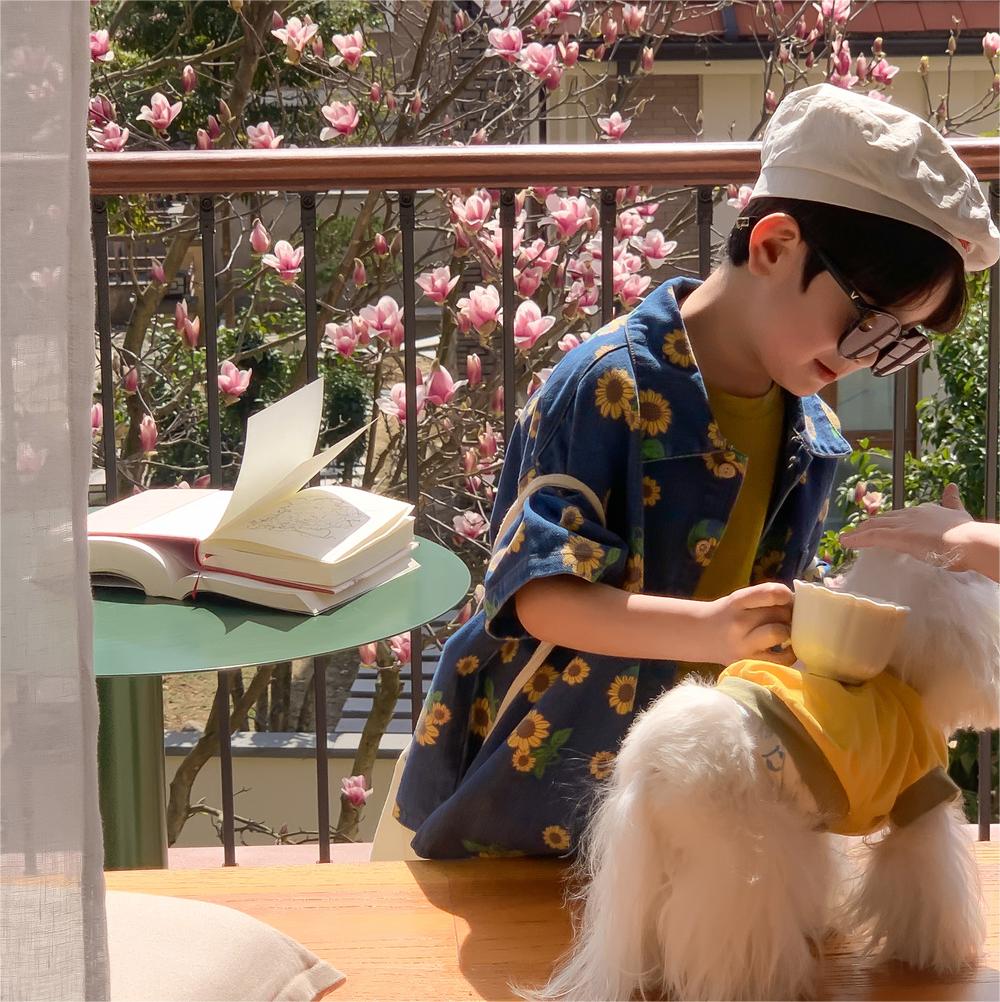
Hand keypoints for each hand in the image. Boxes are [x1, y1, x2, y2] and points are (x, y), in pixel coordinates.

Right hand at [703, 582, 794, 666]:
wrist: (700, 635)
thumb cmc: (727, 615)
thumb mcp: (740, 599)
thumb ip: (765, 598)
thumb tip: (799, 603)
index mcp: (737, 602)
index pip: (770, 593)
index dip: (786, 595)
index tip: (786, 600)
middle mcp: (739, 622)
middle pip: (778, 613)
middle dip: (788, 614)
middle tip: (786, 617)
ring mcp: (744, 645)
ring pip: (779, 633)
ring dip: (788, 632)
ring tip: (785, 632)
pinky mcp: (749, 663)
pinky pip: (781, 659)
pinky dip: (790, 653)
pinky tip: (785, 648)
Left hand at [839, 483, 974, 568]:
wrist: (969, 540)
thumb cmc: (967, 533)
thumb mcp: (958, 513)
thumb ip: (952, 501)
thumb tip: (952, 486)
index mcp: (922, 510)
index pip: (899, 515)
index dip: (887, 521)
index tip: (877, 526)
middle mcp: (910, 514)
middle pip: (883, 519)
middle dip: (867, 526)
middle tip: (855, 532)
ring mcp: (903, 524)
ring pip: (874, 526)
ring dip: (858, 532)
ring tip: (846, 538)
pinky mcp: (898, 536)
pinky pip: (872, 536)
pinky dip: (857, 539)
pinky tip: (846, 542)